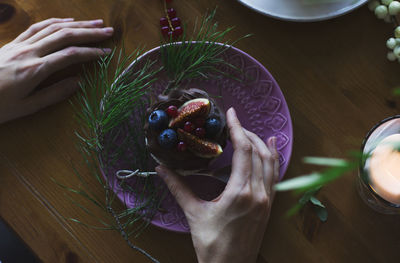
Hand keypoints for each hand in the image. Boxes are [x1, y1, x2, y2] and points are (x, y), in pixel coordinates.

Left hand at [0, 18, 113, 123]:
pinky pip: (36, 27)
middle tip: (108, 32)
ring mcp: (19, 45)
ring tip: (94, 23)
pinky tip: (66, 21)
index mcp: (35, 70)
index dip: (91, 52)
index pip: (70, 55)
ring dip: (76, 23)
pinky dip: (54, 22)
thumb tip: (79, 82)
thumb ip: (54, 94)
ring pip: (52, 28)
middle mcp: (29, 52)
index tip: (107, 53)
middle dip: (89, 32)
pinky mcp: (12, 43)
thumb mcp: (26, 107)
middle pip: (65, 36)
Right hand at [156, 107, 279, 262]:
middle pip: (259, 152)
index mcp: (240, 192)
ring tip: (252, 131)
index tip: (231, 114)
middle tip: (234, 124)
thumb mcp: (194, 213)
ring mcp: (267, 200)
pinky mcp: (269, 206)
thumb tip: (161, 169)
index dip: (237, 128)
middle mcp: (258, 193)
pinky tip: (272, 149)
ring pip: (271, 162)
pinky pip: (275, 175)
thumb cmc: (212, 244)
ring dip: (262, 144)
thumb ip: (178, 188)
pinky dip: (274, 159)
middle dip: (247, 133)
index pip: (243, 150)